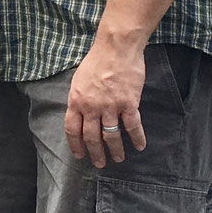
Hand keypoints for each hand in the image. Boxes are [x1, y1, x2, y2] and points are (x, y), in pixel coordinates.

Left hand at [64, 37, 146, 167]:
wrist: (116, 48)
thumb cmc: (97, 60)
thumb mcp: (79, 80)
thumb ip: (79, 98)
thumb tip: (80, 113)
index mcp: (76, 101)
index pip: (72, 129)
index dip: (76, 145)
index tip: (80, 155)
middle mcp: (91, 107)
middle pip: (91, 137)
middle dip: (96, 153)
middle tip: (100, 164)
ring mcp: (110, 107)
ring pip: (111, 136)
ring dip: (115, 150)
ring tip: (119, 159)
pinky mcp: (128, 104)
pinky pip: (132, 127)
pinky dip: (136, 138)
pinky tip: (139, 146)